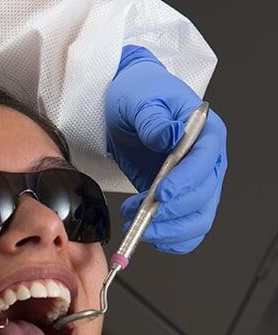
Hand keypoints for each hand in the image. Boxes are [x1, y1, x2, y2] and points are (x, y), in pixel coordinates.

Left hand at [106, 45, 227, 253]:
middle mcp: (208, 162)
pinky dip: (169, 238)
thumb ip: (154, 119)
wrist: (127, 106)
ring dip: (168, 230)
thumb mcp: (140, 99)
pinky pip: (185, 229)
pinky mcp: (179, 199)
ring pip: (197, 219)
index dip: (186, 182)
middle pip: (204, 197)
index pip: (206, 162)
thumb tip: (169, 136)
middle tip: (141, 215)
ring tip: (136, 223)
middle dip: (172, 212)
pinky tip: (146, 233)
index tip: (161, 194)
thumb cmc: (139, 96)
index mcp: (207, 133)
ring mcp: (195, 183)